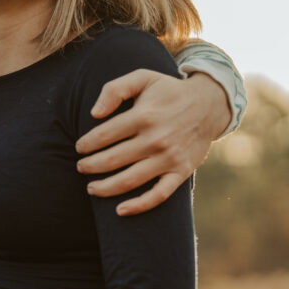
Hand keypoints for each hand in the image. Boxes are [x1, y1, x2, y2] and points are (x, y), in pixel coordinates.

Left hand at [75, 70, 229, 215]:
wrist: (209, 104)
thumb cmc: (168, 91)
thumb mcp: (142, 78)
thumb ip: (114, 89)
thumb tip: (93, 114)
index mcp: (144, 116)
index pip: (104, 135)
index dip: (86, 144)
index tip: (79, 148)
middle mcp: (156, 139)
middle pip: (112, 160)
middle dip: (89, 166)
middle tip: (80, 167)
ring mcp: (169, 158)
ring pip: (129, 180)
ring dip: (104, 187)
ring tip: (90, 188)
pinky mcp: (181, 172)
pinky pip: (158, 195)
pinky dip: (138, 206)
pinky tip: (119, 210)